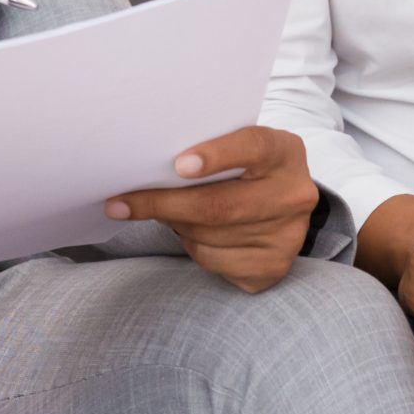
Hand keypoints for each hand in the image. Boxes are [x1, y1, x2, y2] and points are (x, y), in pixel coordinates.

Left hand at [101, 126, 317, 293]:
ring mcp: (287, 235)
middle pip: (219, 205)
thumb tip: (143, 169)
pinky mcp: (273, 267)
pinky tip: (193, 232)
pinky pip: (213, 260)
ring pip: (209, 236)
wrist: (285, 202)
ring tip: (167, 212)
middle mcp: (293, 193)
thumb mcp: (236, 146)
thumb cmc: (245, 167)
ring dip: (175, 225)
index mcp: (283, 152)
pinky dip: (192, 246)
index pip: (252, 146)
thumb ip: (206, 149)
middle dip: (162, 204)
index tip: (179, 165)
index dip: (216, 155)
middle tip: (120, 203)